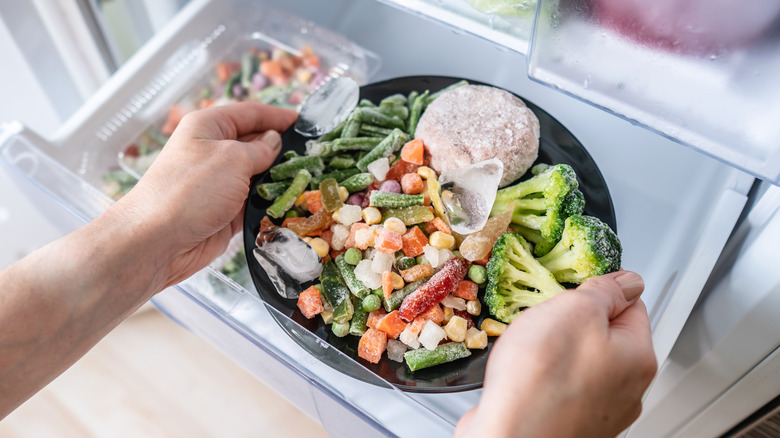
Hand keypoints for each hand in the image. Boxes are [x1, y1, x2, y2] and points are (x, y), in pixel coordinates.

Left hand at [115, 102, 296, 288]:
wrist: (156, 241)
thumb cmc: (189, 190)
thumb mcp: (232, 159)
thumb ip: (260, 149)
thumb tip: (275, 142)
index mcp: (209, 127)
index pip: (250, 113)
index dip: (278, 116)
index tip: (306, 122)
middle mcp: (213, 152)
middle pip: (257, 144)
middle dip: (284, 150)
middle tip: (317, 156)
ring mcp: (219, 183)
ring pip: (259, 176)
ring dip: (280, 180)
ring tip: (312, 180)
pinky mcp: (225, 212)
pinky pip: (255, 203)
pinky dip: (272, 204)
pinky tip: (294, 204)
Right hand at [455, 271, 656, 437]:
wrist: (508, 436)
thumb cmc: (539, 381)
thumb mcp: (575, 310)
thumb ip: (605, 291)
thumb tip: (625, 282)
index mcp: (638, 357)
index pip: (631, 304)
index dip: (599, 290)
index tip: (575, 289)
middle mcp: (627, 390)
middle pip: (604, 334)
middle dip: (573, 322)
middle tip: (547, 321)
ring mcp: (598, 411)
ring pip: (578, 362)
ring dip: (554, 350)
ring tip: (531, 351)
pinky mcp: (569, 423)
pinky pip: (558, 387)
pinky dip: (542, 377)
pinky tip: (524, 376)